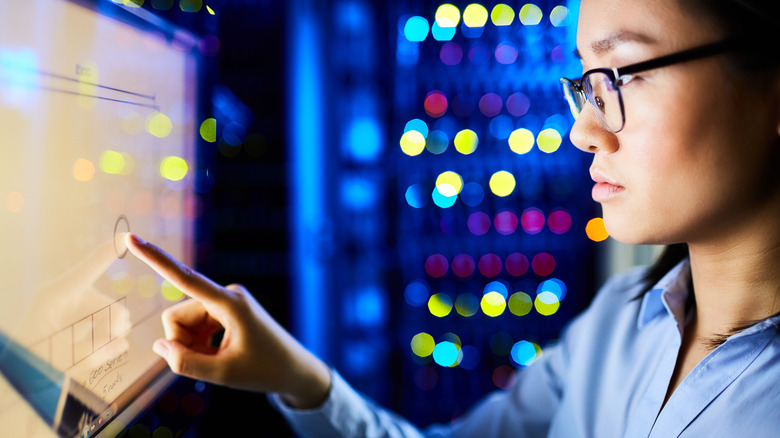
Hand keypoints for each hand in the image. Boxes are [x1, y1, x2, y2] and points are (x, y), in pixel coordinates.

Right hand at [124, 233, 330, 408]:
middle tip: (210, 363)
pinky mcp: (224, 310)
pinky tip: (221, 353)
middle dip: (183, 343)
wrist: (297, 371)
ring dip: (192, 346)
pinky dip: (200, 345)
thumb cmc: (266, 371)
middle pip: (176, 318)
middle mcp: (226, 294)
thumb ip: (186, 363)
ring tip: (219, 360)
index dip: (155, 259)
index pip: (184, 278)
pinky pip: (194, 326)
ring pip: (183, 324)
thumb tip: (160, 347)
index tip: (131, 238)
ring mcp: (225, 301)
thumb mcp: (224, 375)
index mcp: (230, 303)